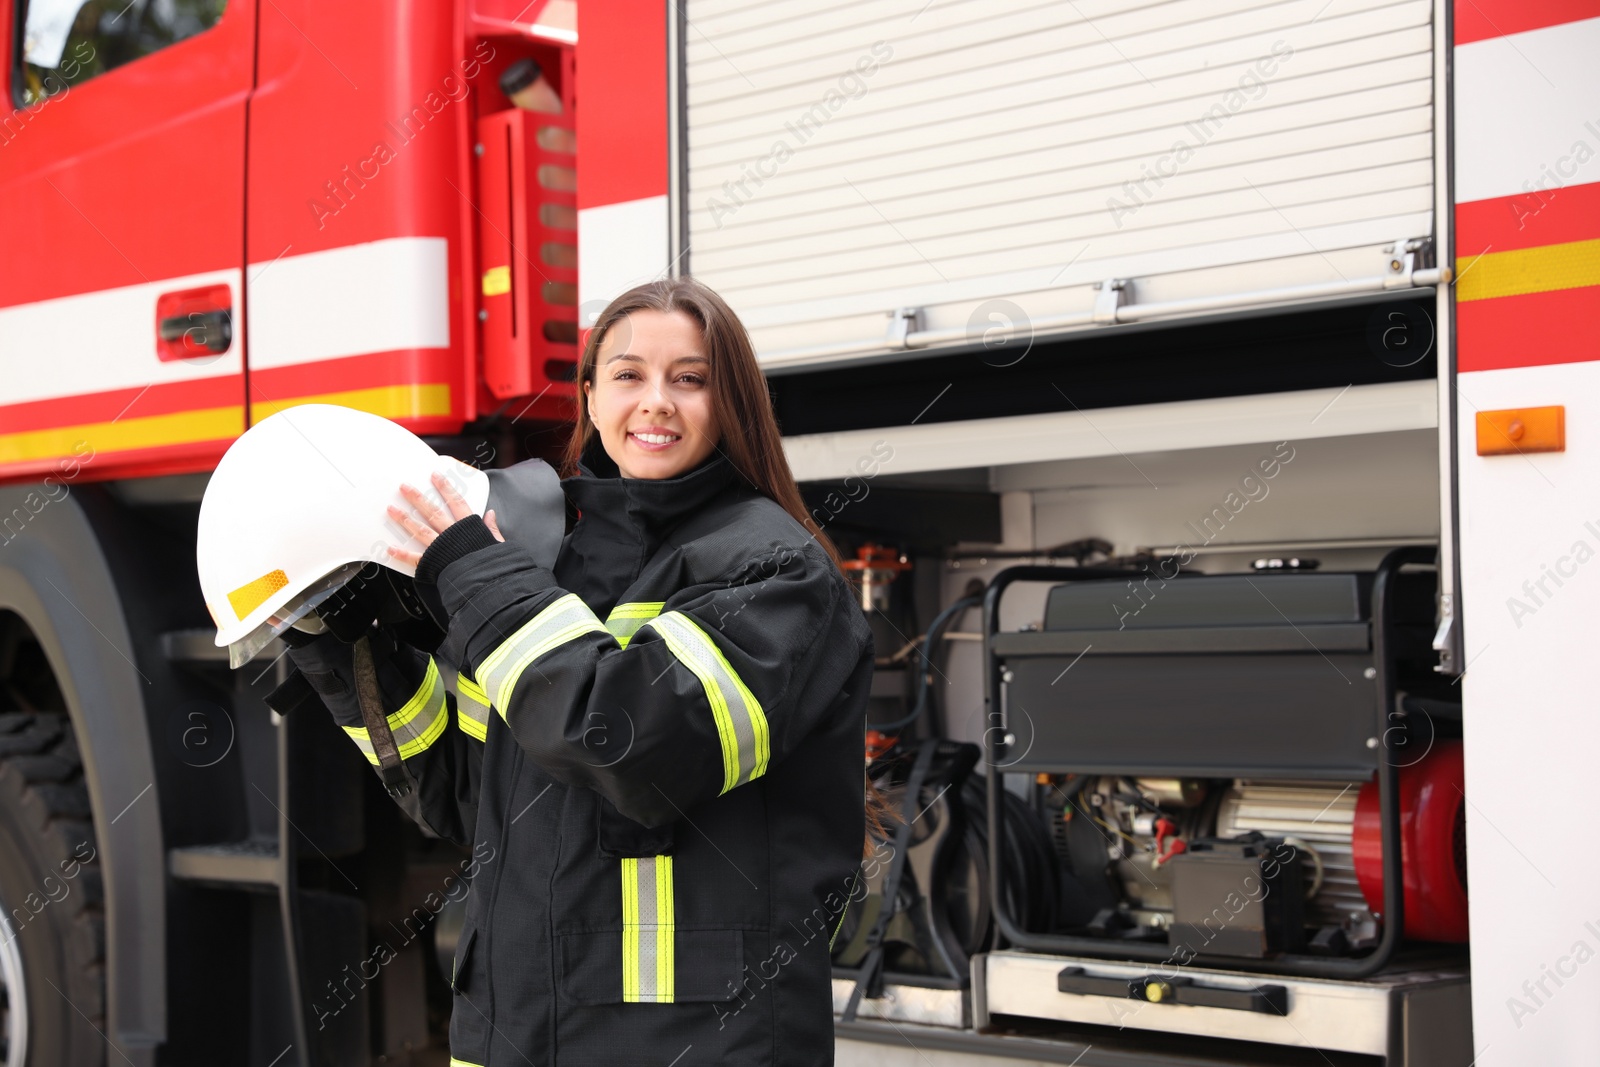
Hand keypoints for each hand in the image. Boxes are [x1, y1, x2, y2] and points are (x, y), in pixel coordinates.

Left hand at [386, 470, 503, 567]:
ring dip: (405, 519)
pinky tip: (390, 549)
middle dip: (417, 498)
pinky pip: (415, 559)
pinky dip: (402, 555)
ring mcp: (440, 549)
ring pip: (420, 530)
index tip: (435, 476)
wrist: (486, 582)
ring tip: (391, 509)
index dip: (445, 488)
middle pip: (432, 512)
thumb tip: (491, 514)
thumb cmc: (493, 565)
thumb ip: (492, 529)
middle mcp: (451, 535)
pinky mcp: (433, 564)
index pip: (456, 502)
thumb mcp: (498, 544)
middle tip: (404, 487)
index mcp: (468, 528)